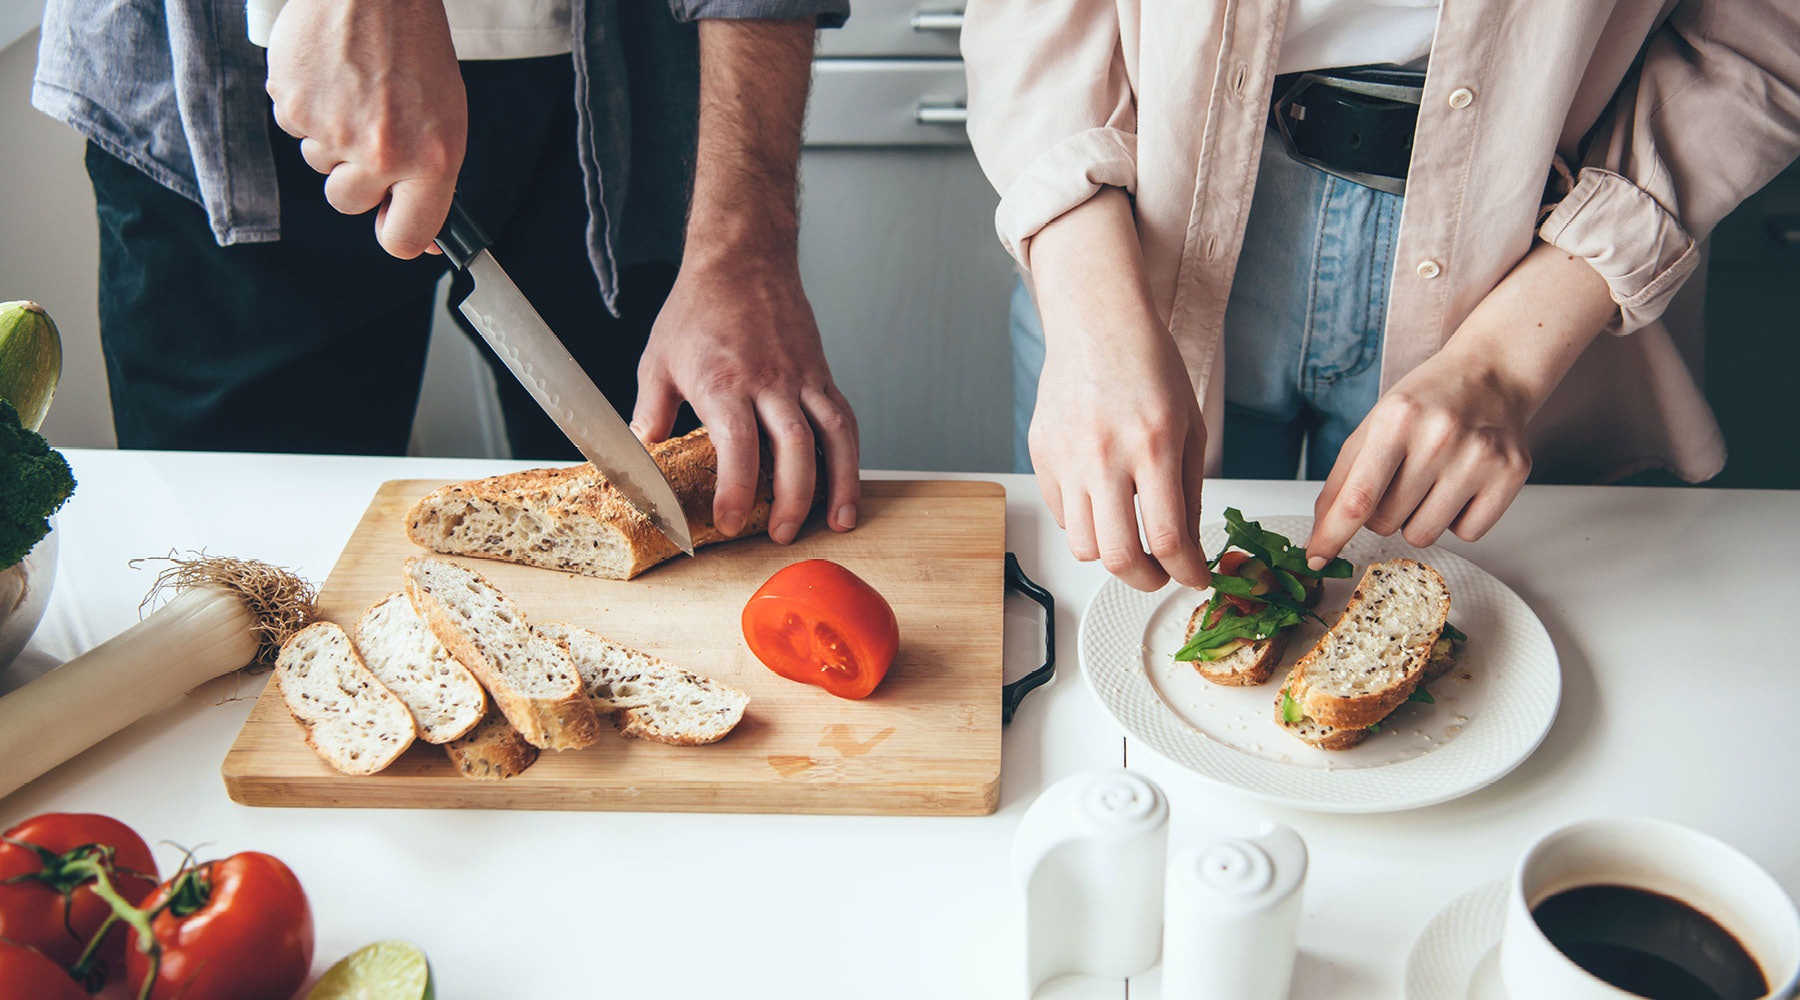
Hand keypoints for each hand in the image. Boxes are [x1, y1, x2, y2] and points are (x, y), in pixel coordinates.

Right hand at [265, 0, 465, 258]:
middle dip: (356, 176)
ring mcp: (332, 131)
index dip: (395, 234)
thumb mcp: (446, 119)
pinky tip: (331, 76)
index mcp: (432, 160)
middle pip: (348, 203)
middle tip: (373, 129)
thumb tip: (421, 239)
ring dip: (333, 138)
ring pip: (320, 165)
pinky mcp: (292, 105)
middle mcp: (381, 153)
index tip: (392, 223)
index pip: (404, 238)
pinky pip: (295, 129)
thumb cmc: (414, 48)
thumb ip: (431, 179)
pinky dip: (309, 108)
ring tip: (355, 90)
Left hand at [630, 258, 859, 544]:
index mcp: (724, 381)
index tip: (729, 521)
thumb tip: (641, 456)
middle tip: (780, 534)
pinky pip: (843, 419)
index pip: (738, 445)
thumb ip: (649, 414)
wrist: (742, 259)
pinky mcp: (821, 374)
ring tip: (837, 522)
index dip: (736, 490)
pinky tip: (846, 485)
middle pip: (795, 448)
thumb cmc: (698, 309)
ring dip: (839, 484)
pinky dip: (850, 456)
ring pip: (833, 436)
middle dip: (791, 499)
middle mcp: (770, 381)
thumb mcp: (657, 362)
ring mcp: (802, 377)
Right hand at [1024, 188, 1210, 592]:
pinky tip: (1103, 502)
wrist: (1097, 323)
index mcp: (1153, 446)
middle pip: (1118, 557)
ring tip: (1129, 540)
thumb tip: (1186, 547)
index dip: (1186, 572)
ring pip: (1083, 546)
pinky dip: (1085, 523)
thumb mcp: (1189, 426)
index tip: (1194, 577)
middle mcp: (1105, 456)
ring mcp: (1066, 458)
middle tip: (1160, 575)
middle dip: (1146, 580)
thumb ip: (1189, 491)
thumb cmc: (1149, 366)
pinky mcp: (1041, 455)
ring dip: (1111, 555)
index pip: (1167, 539)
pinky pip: (1062, 515)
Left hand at [1304, 241, 1618, 565]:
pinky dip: (1458, 519)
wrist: (1492, 374)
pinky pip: (1468, 534)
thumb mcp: (1374, 424)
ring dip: (1418, 518)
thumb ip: (1342, 478)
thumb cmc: (1427, 402)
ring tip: (1432, 479)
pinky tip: (1462, 484)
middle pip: (1386, 523)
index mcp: (1397, 419)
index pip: (1358, 497)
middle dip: (1382, 512)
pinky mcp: (1510, 474)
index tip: (1316, 559)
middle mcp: (1440, 437)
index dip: (1332, 535)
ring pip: (1423, 535)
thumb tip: (1322, 531)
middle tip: (1401, 478)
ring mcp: (1480, 457)